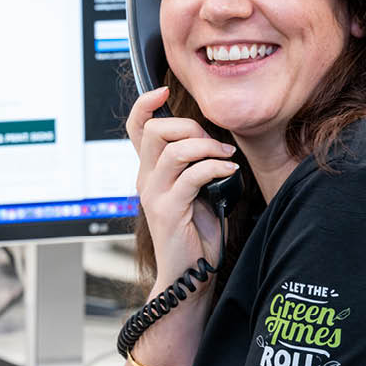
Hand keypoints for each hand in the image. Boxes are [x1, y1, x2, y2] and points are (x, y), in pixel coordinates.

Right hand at [125, 87, 237, 282]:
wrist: (190, 275)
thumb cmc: (197, 233)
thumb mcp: (196, 190)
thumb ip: (195, 164)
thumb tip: (214, 138)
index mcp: (150, 171)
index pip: (136, 128)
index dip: (145, 104)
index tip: (163, 91)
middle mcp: (146, 179)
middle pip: (155, 130)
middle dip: (190, 126)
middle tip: (214, 143)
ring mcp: (154, 195)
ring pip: (174, 149)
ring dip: (207, 146)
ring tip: (226, 157)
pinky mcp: (168, 210)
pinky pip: (191, 175)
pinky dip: (215, 167)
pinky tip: (230, 172)